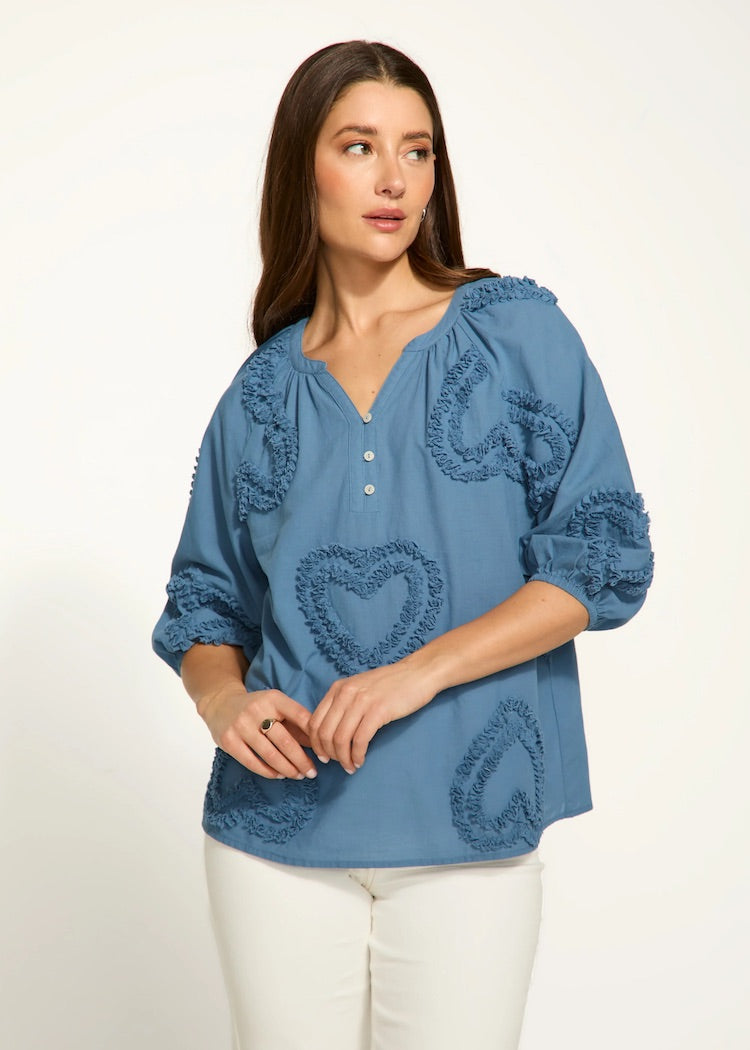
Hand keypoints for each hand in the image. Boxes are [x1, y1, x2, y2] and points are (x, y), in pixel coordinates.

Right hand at [198, 683, 316, 780]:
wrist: (221, 704)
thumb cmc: (257, 708)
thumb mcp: (277, 706)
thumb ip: (296, 723)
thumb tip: (319, 745)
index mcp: (274, 698)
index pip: (300, 716)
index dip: (315, 735)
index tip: (325, 751)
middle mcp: (257, 710)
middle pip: (285, 740)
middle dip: (302, 759)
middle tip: (312, 772)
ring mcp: (241, 725)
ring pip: (270, 754)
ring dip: (287, 769)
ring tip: (298, 775)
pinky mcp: (228, 740)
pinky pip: (252, 762)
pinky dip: (268, 772)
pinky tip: (279, 775)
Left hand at [308, 658, 437, 773]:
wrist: (417, 673)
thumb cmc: (390, 685)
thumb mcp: (359, 688)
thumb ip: (343, 704)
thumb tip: (330, 732)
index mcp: (337, 688)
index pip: (314, 721)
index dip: (316, 744)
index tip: (324, 756)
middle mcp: (345, 693)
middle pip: (324, 733)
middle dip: (329, 754)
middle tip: (338, 764)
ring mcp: (361, 701)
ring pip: (340, 739)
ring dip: (343, 759)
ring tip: (350, 766)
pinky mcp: (378, 711)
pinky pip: (360, 740)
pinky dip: (357, 755)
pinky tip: (361, 761)